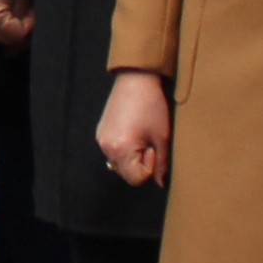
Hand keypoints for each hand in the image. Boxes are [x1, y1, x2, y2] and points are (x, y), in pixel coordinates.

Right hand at [97, 70, 172, 188]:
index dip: (149, 167)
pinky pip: (113, 152)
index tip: (153, 148)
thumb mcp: (162, 136)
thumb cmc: (151, 105)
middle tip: (148, 142)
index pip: (136, 179)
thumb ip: (162, 163)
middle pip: (126, 173)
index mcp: (121, 150)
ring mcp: (101, 140)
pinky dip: (124, 149)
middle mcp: (106, 148)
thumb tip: (160, 183)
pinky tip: (132, 132)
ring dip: (132, 157)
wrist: (135, 79)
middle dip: (140, 164)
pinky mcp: (100, 132)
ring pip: (119, 164)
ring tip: (141, 136)